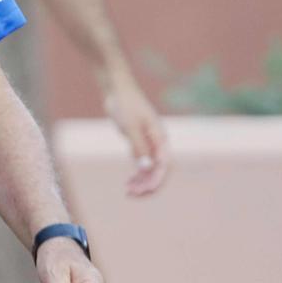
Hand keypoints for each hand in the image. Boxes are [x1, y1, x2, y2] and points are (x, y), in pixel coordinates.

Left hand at [102, 76, 167, 195]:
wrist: (116, 88)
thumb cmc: (125, 104)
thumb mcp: (130, 127)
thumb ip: (139, 147)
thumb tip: (147, 169)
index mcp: (160, 138)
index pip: (165, 165)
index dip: (158, 180)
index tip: (146, 191)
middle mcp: (158, 142)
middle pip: (160, 170)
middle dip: (149, 184)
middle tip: (133, 194)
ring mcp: (149, 142)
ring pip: (151, 169)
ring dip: (142, 182)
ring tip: (128, 192)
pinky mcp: (139, 141)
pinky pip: (142, 163)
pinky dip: (137, 174)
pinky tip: (128, 182)